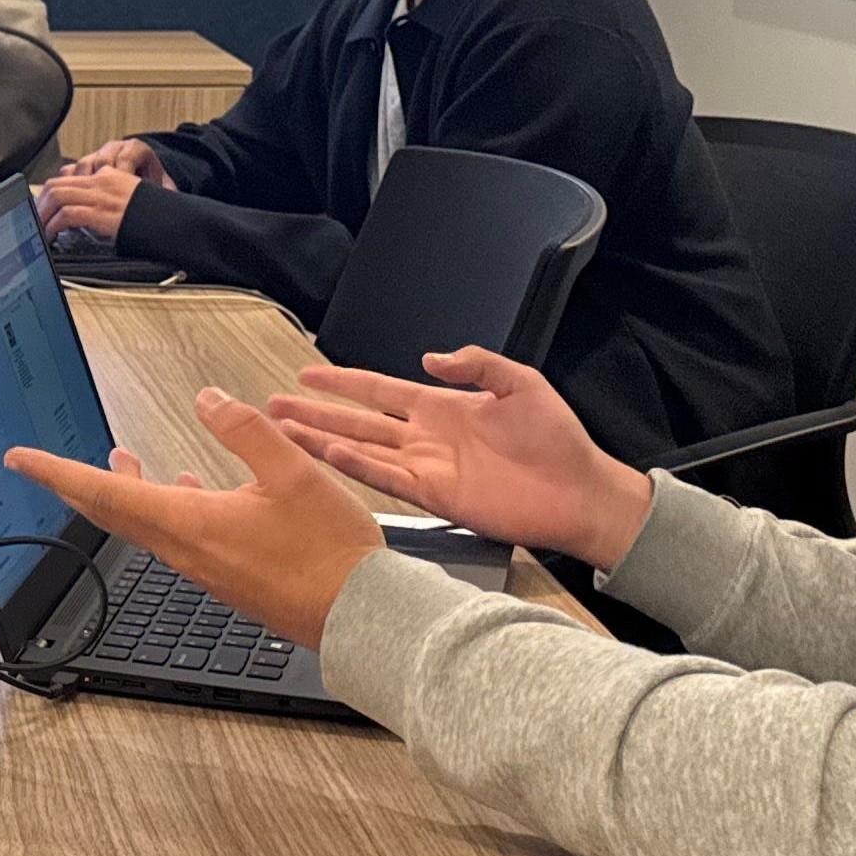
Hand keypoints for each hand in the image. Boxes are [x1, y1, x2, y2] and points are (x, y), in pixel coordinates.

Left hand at [4, 388, 385, 649]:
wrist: (360, 616)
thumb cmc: (330, 552)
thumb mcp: (292, 472)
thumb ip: (246, 430)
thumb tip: (207, 399)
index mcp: (187, 524)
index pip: (104, 493)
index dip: (56, 472)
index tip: (20, 460)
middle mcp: (185, 551)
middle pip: (116, 512)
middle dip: (82, 482)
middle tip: (52, 464)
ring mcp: (204, 569)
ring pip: (149, 525)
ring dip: (128, 492)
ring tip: (123, 463)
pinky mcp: (227, 579)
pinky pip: (180, 539)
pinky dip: (170, 508)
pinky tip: (194, 493)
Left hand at [32, 143, 168, 247]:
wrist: (174, 220)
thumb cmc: (154, 216)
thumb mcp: (127, 201)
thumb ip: (105, 204)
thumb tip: (80, 222)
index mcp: (108, 176)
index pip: (69, 177)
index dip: (50, 194)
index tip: (42, 209)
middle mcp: (101, 181)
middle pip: (57, 183)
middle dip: (39, 203)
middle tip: (33, 220)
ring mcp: (101, 195)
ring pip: (57, 195)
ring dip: (42, 214)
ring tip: (38, 230)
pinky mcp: (102, 211)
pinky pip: (68, 214)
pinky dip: (53, 225)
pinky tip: (51, 236)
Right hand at [264, 347, 653, 567]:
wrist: (580, 491)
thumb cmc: (559, 441)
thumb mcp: (520, 382)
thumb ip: (476, 364)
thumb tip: (430, 358)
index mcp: (442, 408)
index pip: (378, 390)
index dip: (342, 382)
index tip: (306, 373)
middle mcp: (426, 438)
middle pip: (357, 420)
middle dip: (315, 412)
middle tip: (275, 406)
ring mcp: (427, 468)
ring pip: (360, 450)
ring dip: (321, 439)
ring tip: (284, 432)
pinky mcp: (435, 497)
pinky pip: (385, 478)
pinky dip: (354, 466)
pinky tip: (327, 454)